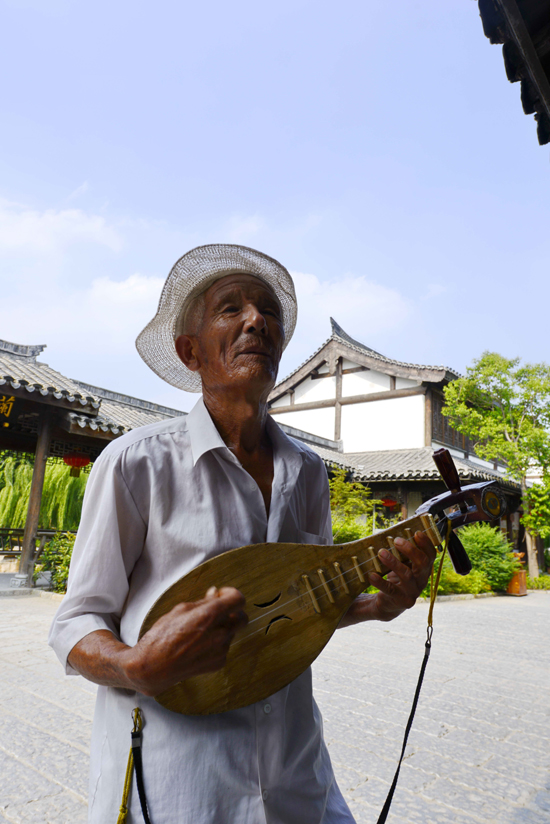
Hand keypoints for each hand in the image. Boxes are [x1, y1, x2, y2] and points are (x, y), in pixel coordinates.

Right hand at [125, 586, 247, 696]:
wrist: (154, 667)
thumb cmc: (162, 636)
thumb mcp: (180, 610)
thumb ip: (203, 601)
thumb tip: (215, 593)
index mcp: (210, 616)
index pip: (238, 599)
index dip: (230, 593)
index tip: (221, 595)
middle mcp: (220, 634)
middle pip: (242, 617)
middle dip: (233, 611)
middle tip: (217, 611)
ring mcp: (221, 650)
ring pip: (231, 632)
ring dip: (222, 627)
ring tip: (199, 631)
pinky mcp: (218, 662)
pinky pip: (224, 646)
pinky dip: (216, 642)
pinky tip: (199, 644)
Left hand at [339, 531, 436, 626]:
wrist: (389, 604)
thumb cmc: (396, 579)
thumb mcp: (402, 565)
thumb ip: (402, 553)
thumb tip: (393, 533)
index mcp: (424, 570)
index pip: (431, 555)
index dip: (426, 544)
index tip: (416, 533)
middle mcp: (422, 580)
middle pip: (423, 564)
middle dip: (410, 550)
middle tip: (396, 540)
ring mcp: (413, 592)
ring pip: (406, 575)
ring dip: (393, 562)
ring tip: (381, 552)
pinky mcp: (401, 601)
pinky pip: (390, 590)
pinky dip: (380, 582)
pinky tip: (372, 575)